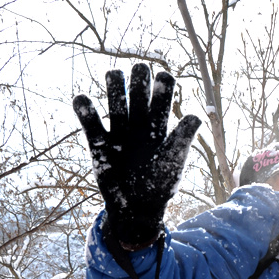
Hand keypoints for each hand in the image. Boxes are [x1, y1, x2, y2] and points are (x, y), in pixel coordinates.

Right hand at [73, 64, 201, 249]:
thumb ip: (183, 138)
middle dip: (139, 81)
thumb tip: (196, 115)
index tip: (164, 78)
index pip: (162, 99)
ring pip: (115, 104)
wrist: (137, 209)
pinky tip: (81, 98)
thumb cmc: (160, 186)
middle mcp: (138, 125)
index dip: (163, 86)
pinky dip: (85, 112)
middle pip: (137, 96)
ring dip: (114, 88)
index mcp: (159, 127)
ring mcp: (118, 133)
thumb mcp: (173, 162)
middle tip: (140, 69)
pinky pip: (91, 125)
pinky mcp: (99, 145)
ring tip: (114, 73)